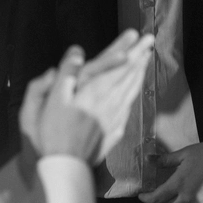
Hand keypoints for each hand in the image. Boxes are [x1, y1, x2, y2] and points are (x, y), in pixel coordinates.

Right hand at [20, 30, 153, 163]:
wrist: (65, 167)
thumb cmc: (53, 132)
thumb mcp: (52, 99)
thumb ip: (66, 73)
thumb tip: (77, 52)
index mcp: (94, 90)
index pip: (114, 63)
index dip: (126, 48)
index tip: (137, 35)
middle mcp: (109, 101)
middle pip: (128, 73)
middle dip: (139, 55)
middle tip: (149, 40)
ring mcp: (115, 117)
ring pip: (131, 89)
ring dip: (140, 71)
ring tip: (146, 59)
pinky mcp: (115, 130)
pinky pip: (129, 105)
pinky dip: (135, 91)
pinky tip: (136, 88)